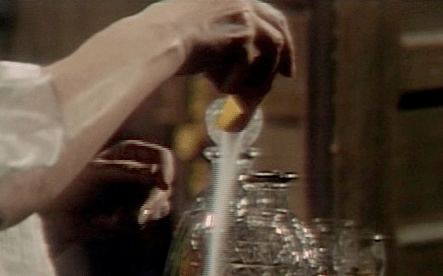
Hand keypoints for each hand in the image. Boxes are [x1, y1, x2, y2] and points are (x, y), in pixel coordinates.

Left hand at [43, 140, 174, 240]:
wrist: (54, 213)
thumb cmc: (71, 183)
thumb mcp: (97, 171)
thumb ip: (127, 171)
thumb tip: (155, 174)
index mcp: (132, 155)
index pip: (162, 158)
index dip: (167, 170)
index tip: (163, 187)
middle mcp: (139, 175)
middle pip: (165, 186)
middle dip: (154, 202)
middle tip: (143, 214)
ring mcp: (138, 197)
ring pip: (159, 208)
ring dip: (138, 214)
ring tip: (114, 217)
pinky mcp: (132, 218)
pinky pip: (140, 224)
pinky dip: (124, 224)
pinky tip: (104, 221)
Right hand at [140, 0, 293, 110]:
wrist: (155, 40)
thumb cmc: (164, 40)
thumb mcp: (198, 34)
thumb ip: (221, 45)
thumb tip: (236, 71)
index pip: (268, 16)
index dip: (281, 40)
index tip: (284, 64)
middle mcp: (241, 1)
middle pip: (277, 31)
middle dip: (285, 58)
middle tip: (287, 78)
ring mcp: (244, 15)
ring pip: (270, 54)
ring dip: (258, 80)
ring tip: (238, 98)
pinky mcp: (242, 34)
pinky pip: (250, 69)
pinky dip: (237, 84)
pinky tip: (216, 87)